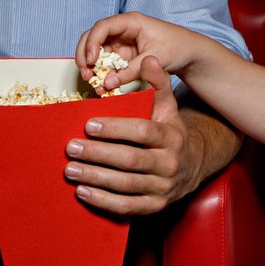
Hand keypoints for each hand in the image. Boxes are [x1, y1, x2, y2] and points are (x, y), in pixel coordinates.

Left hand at [65, 56, 199, 214]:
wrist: (193, 166)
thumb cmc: (171, 133)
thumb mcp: (168, 108)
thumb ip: (157, 84)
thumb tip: (149, 58)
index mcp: (172, 137)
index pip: (143, 132)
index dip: (115, 129)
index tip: (88, 125)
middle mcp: (170, 164)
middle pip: (130, 160)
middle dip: (97, 154)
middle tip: (71, 147)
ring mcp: (163, 188)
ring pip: (126, 184)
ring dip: (95, 177)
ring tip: (70, 169)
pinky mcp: (154, 207)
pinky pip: (126, 206)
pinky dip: (103, 200)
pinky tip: (83, 191)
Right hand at [77, 13, 209, 86]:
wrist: (190, 53)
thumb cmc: (177, 47)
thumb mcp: (154, 59)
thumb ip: (129, 72)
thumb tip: (106, 83)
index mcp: (131, 22)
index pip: (103, 27)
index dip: (92, 42)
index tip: (90, 61)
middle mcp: (122, 30)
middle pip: (93, 37)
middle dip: (85, 55)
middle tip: (85, 73)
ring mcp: (121, 42)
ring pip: (96, 51)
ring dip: (90, 65)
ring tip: (90, 81)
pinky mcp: (123, 55)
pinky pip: (106, 62)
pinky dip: (101, 72)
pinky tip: (100, 84)